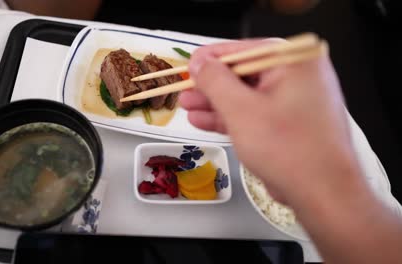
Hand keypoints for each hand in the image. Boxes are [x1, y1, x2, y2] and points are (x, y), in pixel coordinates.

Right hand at [180, 40, 361, 204]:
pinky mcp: (289, 125)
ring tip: (187, 106)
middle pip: (245, 73)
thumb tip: (199, 62)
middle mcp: (299, 76)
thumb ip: (215, 81)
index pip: (246, 49)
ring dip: (216, 102)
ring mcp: (295, 102)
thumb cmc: (287, 148)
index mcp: (295, 62)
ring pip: (248, 96)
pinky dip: (231, 118)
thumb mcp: (241, 109)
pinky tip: (203, 120)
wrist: (323, 194)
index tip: (188, 64)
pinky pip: (256, 114)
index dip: (212, 57)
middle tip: (184, 89)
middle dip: (211, 85)